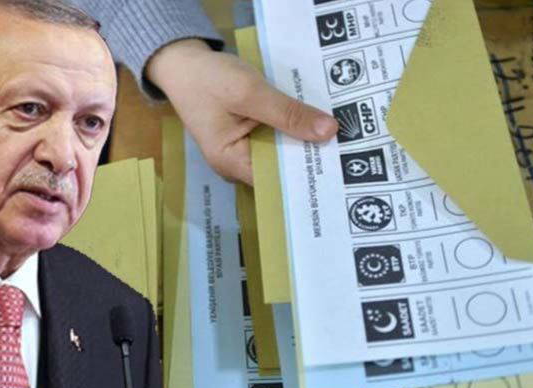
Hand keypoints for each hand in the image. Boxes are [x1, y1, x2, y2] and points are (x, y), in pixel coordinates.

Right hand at [146, 39, 337, 184]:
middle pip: (282, 169)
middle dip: (310, 156)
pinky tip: (316, 122)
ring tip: (341, 136)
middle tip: (351, 147)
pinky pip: (276, 138)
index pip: (278, 179)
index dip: (308, 172)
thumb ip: (288, 113)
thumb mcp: (249, 92)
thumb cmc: (208, 79)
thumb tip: (330, 132)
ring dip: (303, 141)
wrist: (182, 63)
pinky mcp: (247, 136)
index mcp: (231, 163)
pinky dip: (292, 129)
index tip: (341, 164)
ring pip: (281, 152)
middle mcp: (236, 165)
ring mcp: (242, 150)